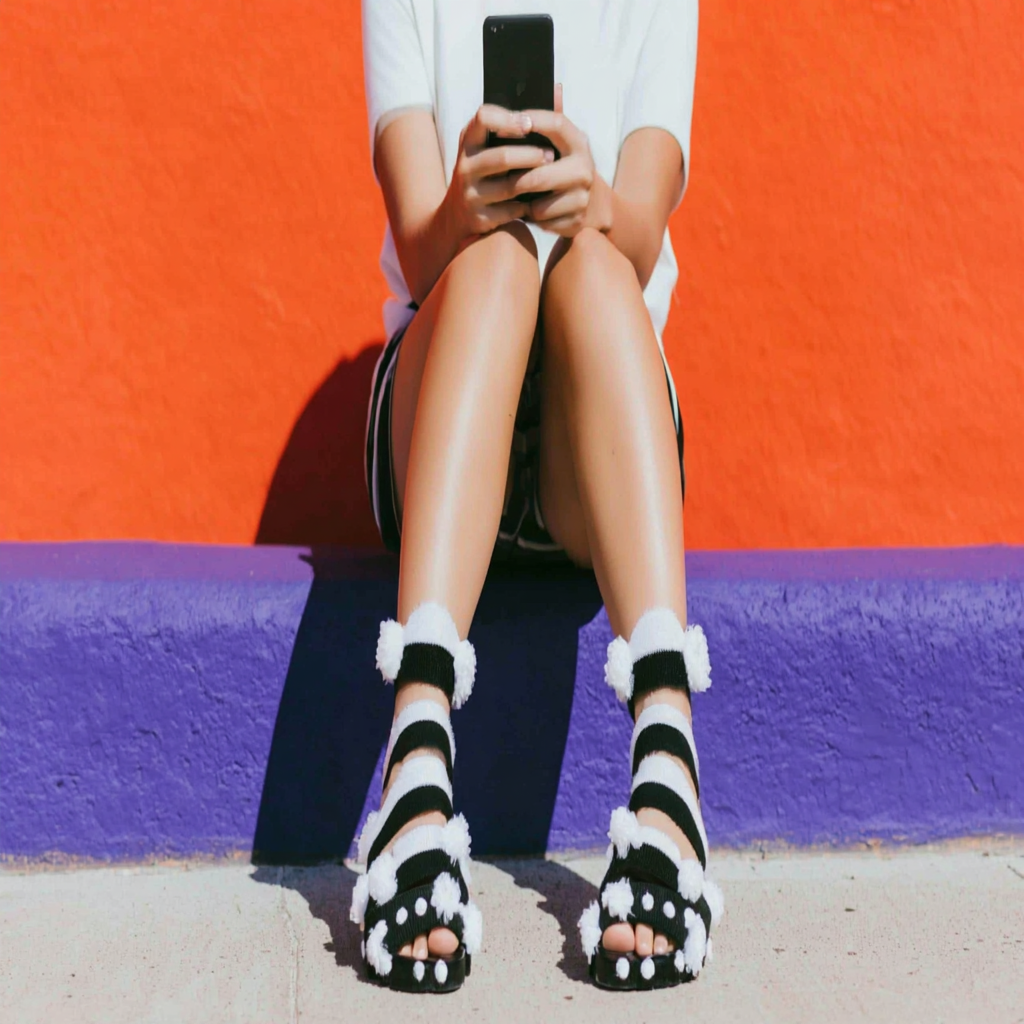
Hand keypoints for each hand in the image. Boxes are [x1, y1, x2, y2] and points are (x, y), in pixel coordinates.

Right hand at [448, 104, 555, 235]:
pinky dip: (527, 206)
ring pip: (509, 186)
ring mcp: (470, 194)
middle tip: (552, 155)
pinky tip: (537, 200)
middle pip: (502, 157)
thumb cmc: (485, 173)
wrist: (457, 216)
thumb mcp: (488, 145)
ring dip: (533, 180)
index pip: (483, 118)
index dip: (509, 119)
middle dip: (530, 155)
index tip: (529, 124)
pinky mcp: (479, 218)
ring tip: (551, 175)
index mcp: (469, 141)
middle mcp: (465, 166)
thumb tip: (558, 89)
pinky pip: (510, 210)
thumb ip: (518, 122)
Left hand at [513, 86, 602, 236]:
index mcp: (578, 142)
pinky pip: (543, 221)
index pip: (557, 123)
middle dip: (517, 177)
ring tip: (517, 195)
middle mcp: (584, 168)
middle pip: (540, 172)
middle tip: (500, 176)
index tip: (511, 122)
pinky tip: (531, 210)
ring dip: (523, 201)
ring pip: (539, 203)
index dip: (533, 121)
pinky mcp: (576, 221)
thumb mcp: (561, 143)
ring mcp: (582, 197)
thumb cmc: (564, 168)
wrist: (592, 206)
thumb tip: (554, 85)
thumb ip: (552, 119)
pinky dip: (532, 217)